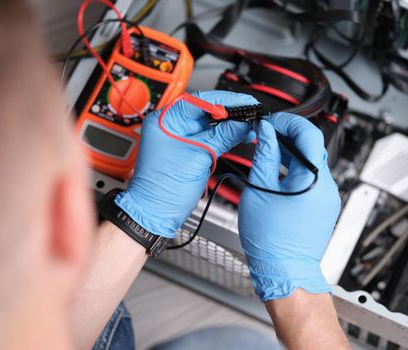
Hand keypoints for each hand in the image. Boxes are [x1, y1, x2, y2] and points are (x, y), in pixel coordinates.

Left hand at [115, 90, 257, 237]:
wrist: (156, 214)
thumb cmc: (162, 189)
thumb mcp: (198, 157)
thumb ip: (222, 137)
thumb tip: (242, 124)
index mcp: (164, 120)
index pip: (199, 100)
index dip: (225, 100)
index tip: (245, 102)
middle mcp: (171, 126)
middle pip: (206, 111)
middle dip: (230, 112)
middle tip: (251, 113)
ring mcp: (181, 139)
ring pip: (211, 125)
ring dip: (231, 125)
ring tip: (249, 126)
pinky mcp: (189, 151)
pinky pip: (210, 138)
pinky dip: (225, 137)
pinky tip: (240, 136)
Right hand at [238, 112, 340, 300]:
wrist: (284, 271)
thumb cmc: (271, 241)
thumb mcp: (259, 190)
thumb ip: (264, 156)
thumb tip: (266, 133)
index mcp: (313, 179)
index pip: (308, 134)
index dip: (288, 122)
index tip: (271, 122)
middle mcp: (327, 187)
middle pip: (312, 148)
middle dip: (288, 137)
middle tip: (266, 135)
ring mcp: (328, 198)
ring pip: (312, 163)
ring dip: (291, 154)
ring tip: (268, 153)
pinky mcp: (324, 207)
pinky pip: (313, 180)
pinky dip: (296, 171)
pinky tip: (278, 173)